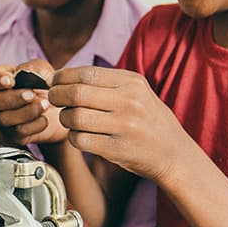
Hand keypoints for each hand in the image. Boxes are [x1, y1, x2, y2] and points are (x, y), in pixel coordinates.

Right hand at [0, 59, 67, 145]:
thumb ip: (33, 67)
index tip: (11, 81)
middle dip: (10, 99)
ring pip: (4, 119)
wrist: (58, 107)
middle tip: (31, 95)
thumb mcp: (42, 70)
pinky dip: (34, 124)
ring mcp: (2, 119)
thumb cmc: (44, 84)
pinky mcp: (14, 134)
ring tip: (44, 104)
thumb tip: (23, 72)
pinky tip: (45, 118)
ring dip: (26, 112)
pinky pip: (19, 132)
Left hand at [49, 66, 197, 181]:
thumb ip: (106, 82)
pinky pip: (80, 140)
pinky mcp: (117, 149)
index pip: (87, 73)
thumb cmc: (149, 120)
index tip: (54, 80)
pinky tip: (79, 135)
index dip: (63, 76)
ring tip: (68, 118)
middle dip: (56, 95)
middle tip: (53, 98)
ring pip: (74, 117)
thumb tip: (63, 75)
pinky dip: (73, 137)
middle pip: (76, 93)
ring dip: (64, 117)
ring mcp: (124, 126)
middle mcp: (129, 102)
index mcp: (132, 83)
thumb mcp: (137, 92)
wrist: (174, 153)